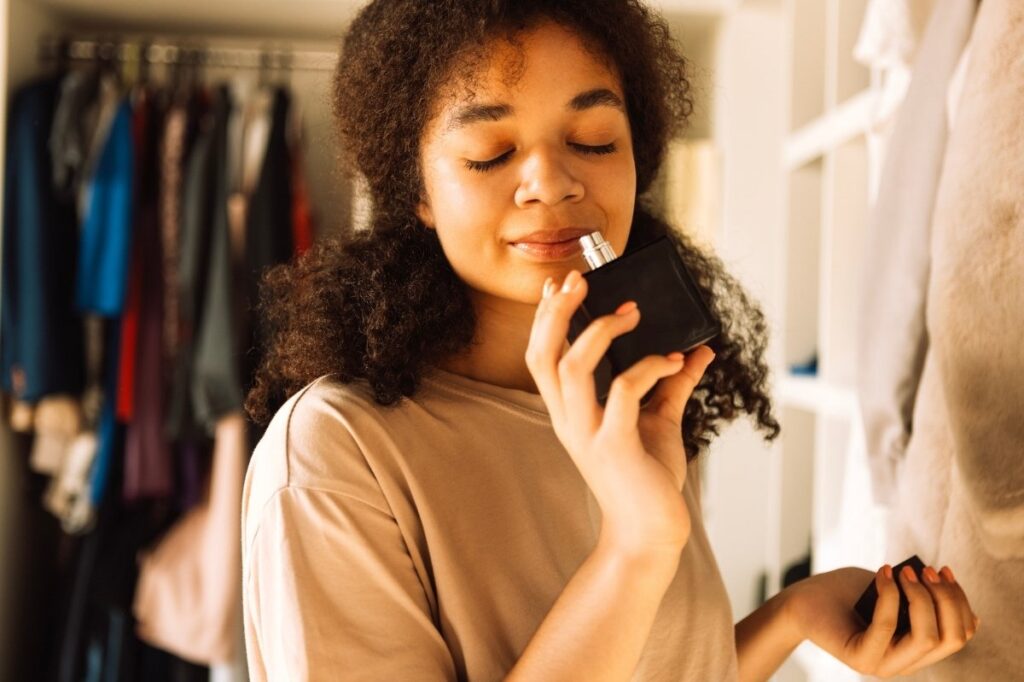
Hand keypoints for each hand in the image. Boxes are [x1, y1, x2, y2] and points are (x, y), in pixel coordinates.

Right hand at [525, 269, 715, 556]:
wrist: (651, 531)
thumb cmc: (648, 477)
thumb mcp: (659, 420)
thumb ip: (672, 383)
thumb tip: (698, 350)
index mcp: (569, 410)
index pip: (541, 355)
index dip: (545, 317)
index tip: (560, 284)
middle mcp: (569, 418)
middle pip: (542, 354)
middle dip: (556, 312)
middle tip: (580, 281)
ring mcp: (587, 432)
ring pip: (571, 368)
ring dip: (600, 332)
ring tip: (631, 312)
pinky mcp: (614, 445)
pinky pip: (624, 392)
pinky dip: (650, 367)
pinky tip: (674, 361)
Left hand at [786, 564, 980, 677]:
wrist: (801, 602)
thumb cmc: (845, 592)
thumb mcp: (890, 589)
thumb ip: (916, 593)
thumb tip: (941, 584)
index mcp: (917, 648)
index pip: (960, 635)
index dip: (960, 601)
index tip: (943, 570)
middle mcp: (905, 663)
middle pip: (951, 638)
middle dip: (946, 598)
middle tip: (925, 570)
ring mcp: (883, 665)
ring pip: (926, 638)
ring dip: (921, 597)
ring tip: (904, 572)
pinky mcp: (859, 658)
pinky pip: (887, 628)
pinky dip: (889, 596)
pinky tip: (882, 574)